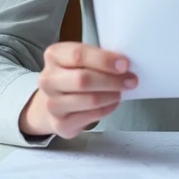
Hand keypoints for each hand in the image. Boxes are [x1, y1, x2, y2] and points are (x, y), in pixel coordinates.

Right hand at [20, 42, 137, 138]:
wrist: (52, 103)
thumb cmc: (72, 75)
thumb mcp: (80, 59)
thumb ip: (97, 58)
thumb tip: (123, 65)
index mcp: (53, 56)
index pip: (78, 55)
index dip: (104, 60)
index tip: (124, 64)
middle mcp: (47, 80)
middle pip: (83, 80)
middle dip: (112, 80)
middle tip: (131, 80)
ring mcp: (52, 104)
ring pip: (89, 100)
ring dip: (111, 95)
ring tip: (121, 92)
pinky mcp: (60, 124)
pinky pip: (91, 116)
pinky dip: (107, 109)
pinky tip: (112, 103)